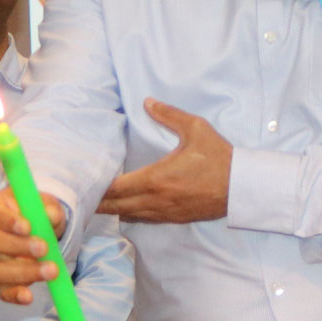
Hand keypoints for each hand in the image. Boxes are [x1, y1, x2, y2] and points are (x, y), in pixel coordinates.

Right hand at [0, 188, 65, 304]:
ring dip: (24, 271)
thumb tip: (50, 217)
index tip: (27, 227)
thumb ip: (48, 209)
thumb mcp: (45, 203)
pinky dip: (14, 294)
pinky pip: (0, 289)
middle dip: (17, 246)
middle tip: (43, 248)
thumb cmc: (34, 211)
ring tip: (51, 270)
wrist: (37, 227)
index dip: (6, 220)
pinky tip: (28, 296)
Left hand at [96, 99, 232, 223]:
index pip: (116, 188)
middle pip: (115, 206)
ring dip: (111, 209)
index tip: (83, 180)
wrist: (242, 187)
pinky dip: (130, 213)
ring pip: (128, 215)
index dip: (97, 186)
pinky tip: (123, 206)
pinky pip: (144, 219)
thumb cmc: (219, 157)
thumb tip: (147, 102)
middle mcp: (156, 200)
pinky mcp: (174, 218)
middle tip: (80, 194)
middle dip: (97, 201)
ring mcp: (165, 212)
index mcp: (156, 179)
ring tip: (95, 200)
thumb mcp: (196, 129)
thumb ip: (169, 115)